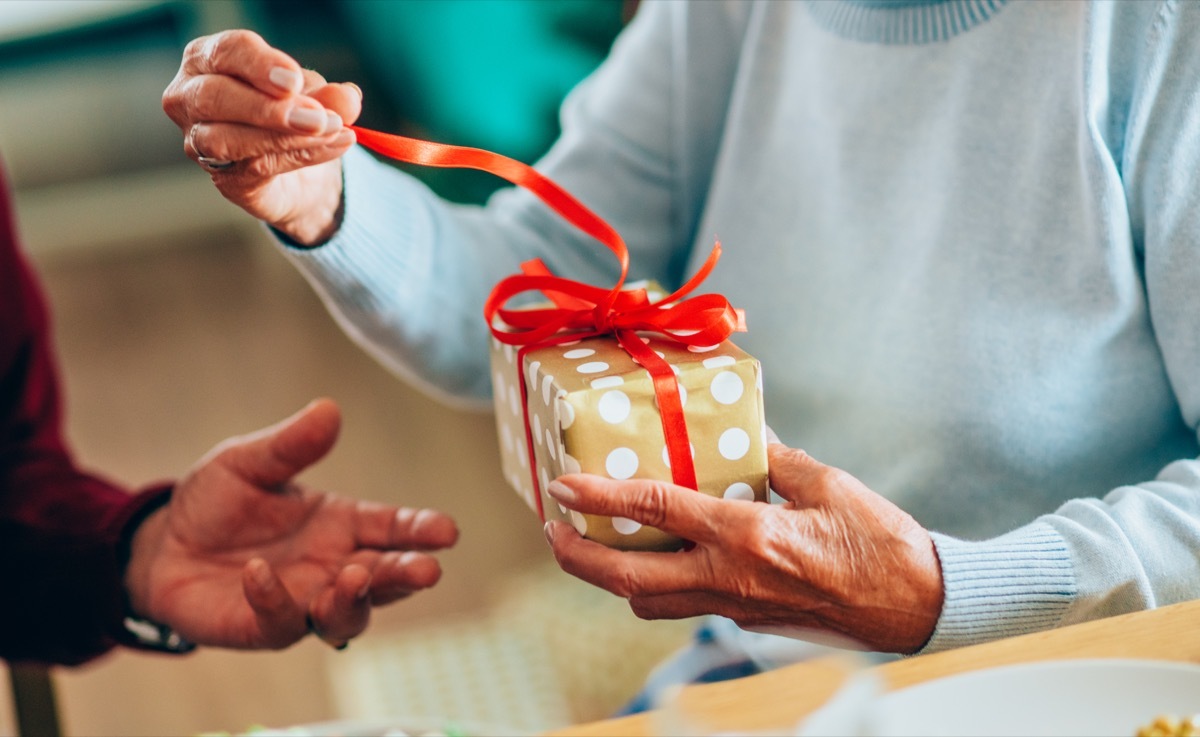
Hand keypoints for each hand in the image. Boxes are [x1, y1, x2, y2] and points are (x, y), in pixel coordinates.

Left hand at [124, 398, 458, 649]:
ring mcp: (302, 601)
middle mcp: (333, 567)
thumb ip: (290, 445)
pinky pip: (280, 624)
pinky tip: (259, 574)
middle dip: (406, 575)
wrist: (162, 546)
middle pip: (383, 578)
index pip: (393, 528)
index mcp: (341, 524)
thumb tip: (328, 408)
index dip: (421, 530)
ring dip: (355, 602)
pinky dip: (275, 601)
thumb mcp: (248, 462)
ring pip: (346, 615)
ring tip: (353, 578)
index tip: (447, 531)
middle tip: (425, 570)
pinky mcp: (262, 627)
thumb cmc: (216, 503)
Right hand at [162, 30, 361, 244]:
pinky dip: (298, 156)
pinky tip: (330, 147)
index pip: (226, 52)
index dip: (260, 65)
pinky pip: (254, 167)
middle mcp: (191, 97)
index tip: (295, 80)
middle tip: (317, 116)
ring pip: (225, 139)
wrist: (299, 170)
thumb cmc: (294, 116)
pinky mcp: (224, 179)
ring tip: (328, 130)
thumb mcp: (316, 96)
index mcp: (208, 59)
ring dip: (282, 136)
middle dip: (268, 107)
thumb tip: (348, 98)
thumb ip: (330, 96)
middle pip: (213, 96)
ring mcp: (199, 142)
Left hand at [544, 443, 943, 653]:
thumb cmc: (880, 542)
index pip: (656, 512)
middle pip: (629, 580)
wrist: (916, 606)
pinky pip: (684, 604)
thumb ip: (773, 459)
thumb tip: (741, 434)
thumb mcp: (826, 483)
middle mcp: (731, 578)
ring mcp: (736, 606)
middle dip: (579, 559)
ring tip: (595, 544)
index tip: (563, 487)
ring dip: (612, 577)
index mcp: (748, 535)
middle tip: (553, 531)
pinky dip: (656, 584)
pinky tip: (658, 556)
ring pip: (650, 602)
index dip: (602, 498)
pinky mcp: (747, 618)